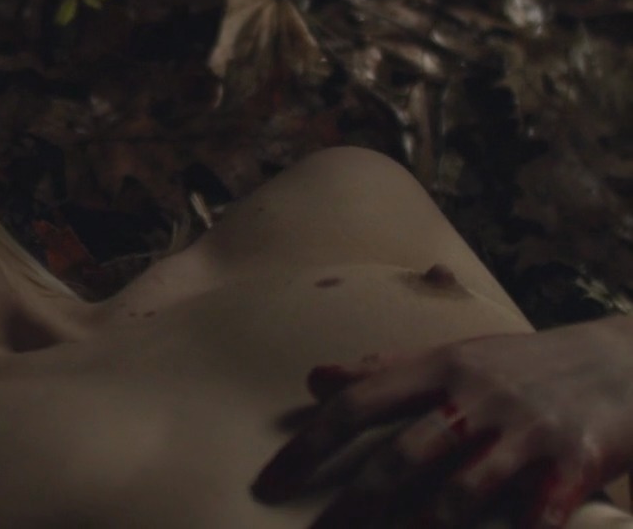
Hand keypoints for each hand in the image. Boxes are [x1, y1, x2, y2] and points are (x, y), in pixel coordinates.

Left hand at [252, 317, 632, 528]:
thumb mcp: (455, 356)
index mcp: (439, 367)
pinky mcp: (575, 460)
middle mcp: (476, 396)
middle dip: (354, 506)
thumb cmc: (524, 364)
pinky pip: (537, 513)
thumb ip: (384, 371)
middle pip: (401, 458)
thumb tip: (314, 378)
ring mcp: (526, 431)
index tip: (270, 484)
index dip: (308, 447)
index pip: (356, 405)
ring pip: (462, 492)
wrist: (623, 358)